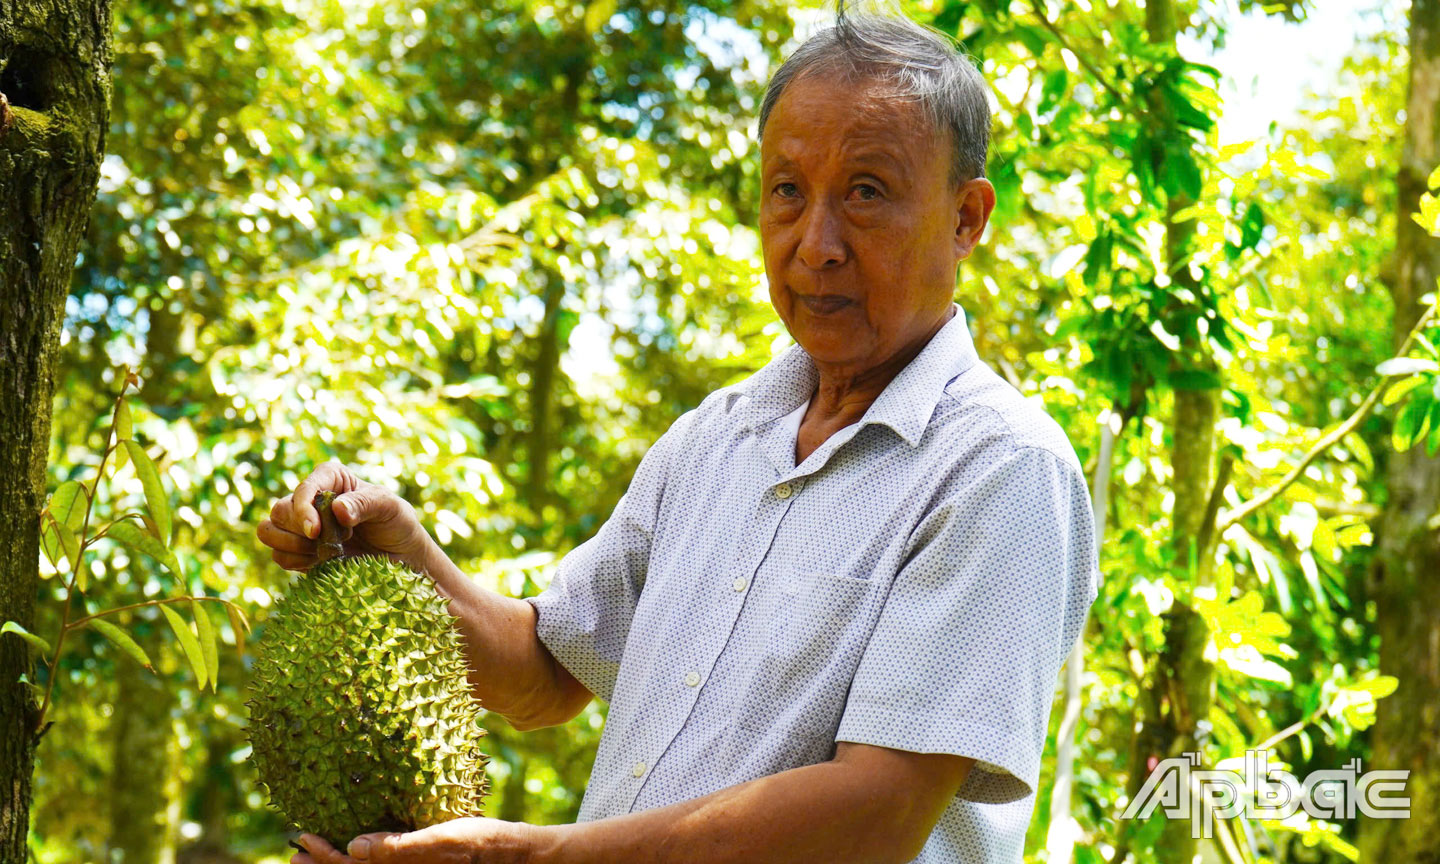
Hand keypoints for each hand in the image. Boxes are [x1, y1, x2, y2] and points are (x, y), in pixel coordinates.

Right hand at [257, 460, 433, 573]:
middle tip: (332, 542)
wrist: (402, 558)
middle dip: (299, 530)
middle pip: (280, 511)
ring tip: (324, 552)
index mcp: (331, 479)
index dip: (303, 510)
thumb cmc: (398, 524)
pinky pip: (279, 556)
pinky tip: (320, 563)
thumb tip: (338, 509)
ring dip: (290, 546)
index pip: (304, 488)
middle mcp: (312, 499)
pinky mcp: (300, 551)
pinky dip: (295, 562)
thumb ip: (365, 504)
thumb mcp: (390, 508)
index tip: (315, 532)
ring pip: (269, 531)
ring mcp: (302, 526)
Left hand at [291, 817, 538, 863]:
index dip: (324, 858)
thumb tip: (354, 847)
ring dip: (341, 862)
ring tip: (319, 852)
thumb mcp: (442, 841)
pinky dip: (367, 854)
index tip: (303, 838)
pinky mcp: (421, 863)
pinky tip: (365, 840)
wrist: (514, 853)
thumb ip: (398, 847)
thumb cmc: (480, 845)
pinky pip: (385, 861)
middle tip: (298, 853)